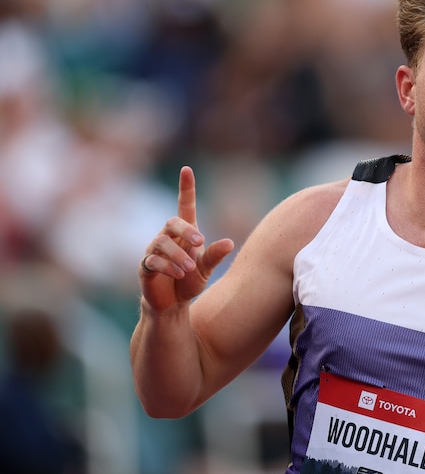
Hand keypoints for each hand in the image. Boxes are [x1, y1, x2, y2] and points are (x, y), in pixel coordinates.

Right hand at [139, 166, 234, 312]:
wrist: (173, 303)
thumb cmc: (190, 280)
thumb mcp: (206, 268)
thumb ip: (215, 256)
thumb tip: (230, 242)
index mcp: (184, 233)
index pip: (185, 205)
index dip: (186, 188)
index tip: (187, 169)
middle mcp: (167, 237)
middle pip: (172, 222)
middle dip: (186, 230)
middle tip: (201, 242)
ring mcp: (154, 251)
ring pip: (160, 242)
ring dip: (178, 254)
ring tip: (189, 268)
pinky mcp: (145, 267)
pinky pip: (152, 261)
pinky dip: (167, 267)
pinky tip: (179, 274)